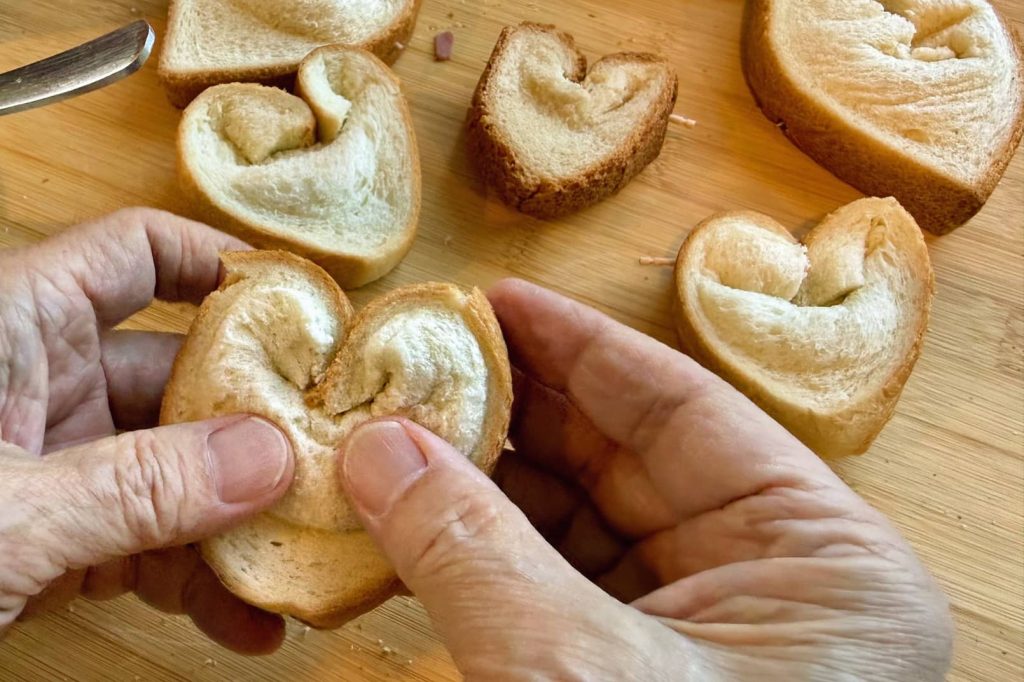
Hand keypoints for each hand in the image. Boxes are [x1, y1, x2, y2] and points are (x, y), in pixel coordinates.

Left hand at [0, 209, 293, 653]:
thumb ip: (135, 488)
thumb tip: (267, 460)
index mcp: (8, 327)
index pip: (137, 254)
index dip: (223, 267)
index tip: (305, 310)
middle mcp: (36, 383)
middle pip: (180, 374)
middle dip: (257, 419)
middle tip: (332, 455)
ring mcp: (49, 463)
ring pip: (174, 467)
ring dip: (238, 515)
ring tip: (304, 553)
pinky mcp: (50, 536)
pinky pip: (145, 539)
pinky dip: (194, 577)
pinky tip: (243, 617)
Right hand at [338, 279, 952, 679]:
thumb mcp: (577, 678)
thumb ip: (475, 554)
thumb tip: (379, 446)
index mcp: (823, 563)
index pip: (685, 410)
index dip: (581, 347)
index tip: (497, 301)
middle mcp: (775, 590)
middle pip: (628, 459)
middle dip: (522, 411)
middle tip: (428, 362)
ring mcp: (707, 639)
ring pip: (584, 524)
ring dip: (491, 481)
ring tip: (403, 431)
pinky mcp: (643, 680)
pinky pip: (560, 588)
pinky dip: (488, 552)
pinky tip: (421, 514)